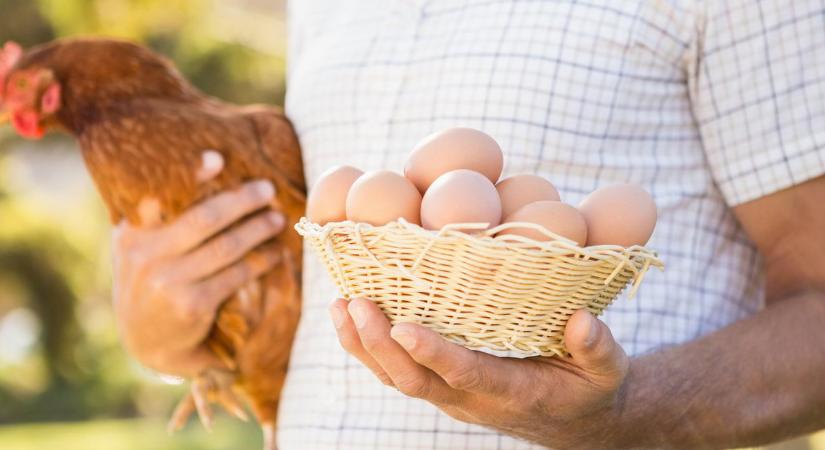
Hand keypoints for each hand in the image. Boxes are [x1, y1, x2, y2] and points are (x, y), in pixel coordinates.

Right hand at [113, 179, 284, 377]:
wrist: (147, 340)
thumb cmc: (152, 278)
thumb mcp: (142, 246)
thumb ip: (160, 212)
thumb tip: (210, 161)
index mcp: (132, 233)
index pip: (159, 197)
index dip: (189, 176)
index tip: (218, 160)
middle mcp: (145, 256)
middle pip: (205, 218)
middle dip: (241, 201)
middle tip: (268, 189)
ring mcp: (167, 282)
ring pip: (226, 247)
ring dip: (257, 230)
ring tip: (277, 219)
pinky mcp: (191, 305)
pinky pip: (235, 276)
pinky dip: (259, 262)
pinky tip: (274, 254)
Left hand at [329, 298, 630, 449]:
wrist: (575, 422)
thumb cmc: (591, 389)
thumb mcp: (607, 371)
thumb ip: (597, 348)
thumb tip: (582, 321)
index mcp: (512, 391)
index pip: (466, 375)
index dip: (435, 355)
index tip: (404, 329)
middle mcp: (471, 399)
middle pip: (414, 381)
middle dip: (381, 345)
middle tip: (356, 304)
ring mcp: (451, 396)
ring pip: (396, 379)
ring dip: (363, 346)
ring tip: (339, 306)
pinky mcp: (441, 387)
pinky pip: (397, 372)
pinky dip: (369, 347)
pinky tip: (350, 316)